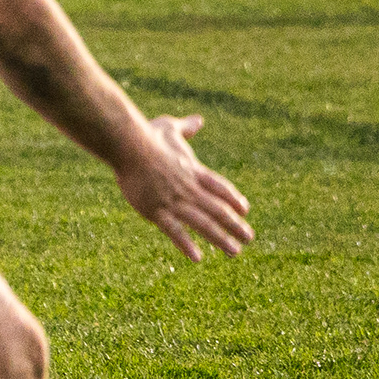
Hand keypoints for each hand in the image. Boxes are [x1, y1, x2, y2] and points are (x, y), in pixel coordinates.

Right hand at [117, 113, 251, 261]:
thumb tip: (198, 120)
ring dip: (221, 239)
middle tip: (249, 238)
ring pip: (203, 224)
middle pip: (218, 210)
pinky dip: (186, 245)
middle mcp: (189, 188)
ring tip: (235, 252)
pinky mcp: (156, 210)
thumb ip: (186, 127)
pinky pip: (174, 232)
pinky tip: (197, 258)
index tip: (244, 211)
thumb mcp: (170, 127)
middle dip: (235, 226)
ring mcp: (174, 201)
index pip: (220, 188)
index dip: (233, 199)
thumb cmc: (146, 135)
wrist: (128, 145)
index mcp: (193, 170)